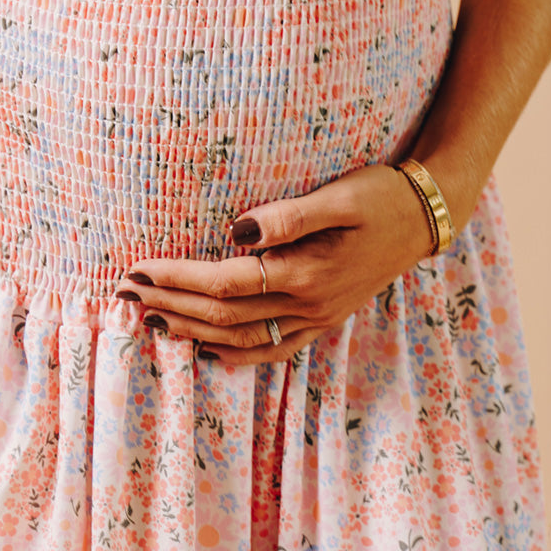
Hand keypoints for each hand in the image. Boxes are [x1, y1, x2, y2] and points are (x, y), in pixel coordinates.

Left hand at [116, 165, 435, 364]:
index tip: (137, 270)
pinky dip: (232, 355)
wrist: (426, 218)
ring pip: (239, 339)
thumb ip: (289, 216)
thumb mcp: (340, 196)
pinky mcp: (321, 321)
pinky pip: (269, 350)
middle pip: (222, 315)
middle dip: (169, 304)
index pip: (224, 282)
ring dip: (190, 331)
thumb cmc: (380, 196)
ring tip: (149, 318)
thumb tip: (238, 230)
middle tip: (124, 293)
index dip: (176, 278)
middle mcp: (307, 305)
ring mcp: (314, 319)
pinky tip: (204, 349)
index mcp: (306, 274)